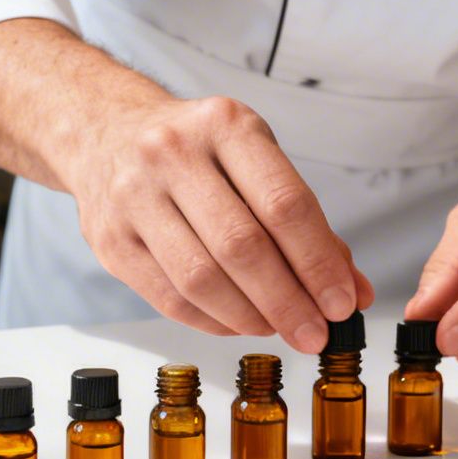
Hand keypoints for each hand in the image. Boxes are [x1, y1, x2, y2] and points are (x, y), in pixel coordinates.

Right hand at [59, 94, 372, 351]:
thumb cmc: (195, 150)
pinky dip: (213, 321)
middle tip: (313, 333)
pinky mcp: (110, 239)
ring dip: (250, 317)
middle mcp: (174, 154)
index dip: (318, 262)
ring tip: (278, 328)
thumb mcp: (255, 160)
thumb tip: (352, 290)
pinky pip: (169, 297)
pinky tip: (239, 323)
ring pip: (201, 278)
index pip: (283, 203)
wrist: (105, 130)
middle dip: (287, 301)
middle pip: (242, 245)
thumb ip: (307, 224)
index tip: (340, 303)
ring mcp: (134, 196)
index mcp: (225, 125)